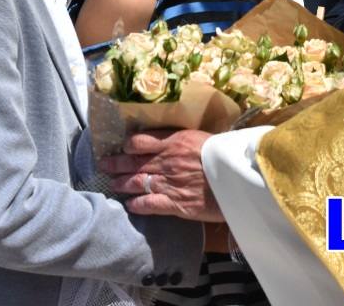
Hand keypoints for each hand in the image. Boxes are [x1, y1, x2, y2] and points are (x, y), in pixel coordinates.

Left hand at [99, 129, 224, 221]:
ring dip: (122, 183)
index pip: (140, 141)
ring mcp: (169, 183)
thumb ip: (182, 139)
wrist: (240, 177)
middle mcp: (166, 161)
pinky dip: (137, 205)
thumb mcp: (202, 137)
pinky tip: (130, 205)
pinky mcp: (175, 203)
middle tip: (103, 165)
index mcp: (174, 142)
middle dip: (115, 164)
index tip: (120, 147)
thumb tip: (169, 139)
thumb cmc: (225, 154)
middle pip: (133, 162)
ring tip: (112, 183)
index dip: (127, 145)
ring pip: (137, 182)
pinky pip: (150, 204)